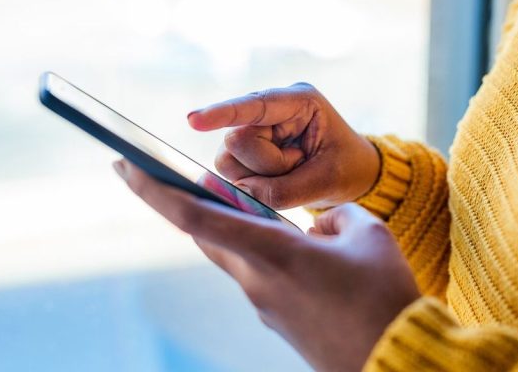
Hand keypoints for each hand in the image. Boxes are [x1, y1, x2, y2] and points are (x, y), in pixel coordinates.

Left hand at [114, 159, 418, 371]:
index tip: (123, 166)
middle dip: (190, 204)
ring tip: (274, 217)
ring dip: (240, 230)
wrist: (393, 361)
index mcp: (271, 253)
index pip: (194, 217)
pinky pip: (260, 277)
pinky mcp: (278, 321)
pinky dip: (267, 256)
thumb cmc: (383, 298)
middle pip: (207, 234)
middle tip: (187, 178)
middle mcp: (255, 281)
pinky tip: (309, 258)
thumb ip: (334, 217)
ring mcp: (264, 306)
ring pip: (235, 255)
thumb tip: (317, 226)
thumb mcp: (367, 235)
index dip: (153, 189)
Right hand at [187, 83, 379, 209]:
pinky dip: (256, 185)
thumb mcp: (326, 180)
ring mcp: (254, 129)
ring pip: (229, 161)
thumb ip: (283, 190)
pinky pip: (232, 174)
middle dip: (264, 166)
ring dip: (260, 177)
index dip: (223, 113)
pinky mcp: (245, 150)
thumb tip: (239, 193)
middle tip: (298, 166)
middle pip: (237, 141)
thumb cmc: (346, 168)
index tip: (193, 121)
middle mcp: (270, 110)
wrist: (352, 173)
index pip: (256, 105)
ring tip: (292, 172)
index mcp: (299, 101)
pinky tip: (280, 178)